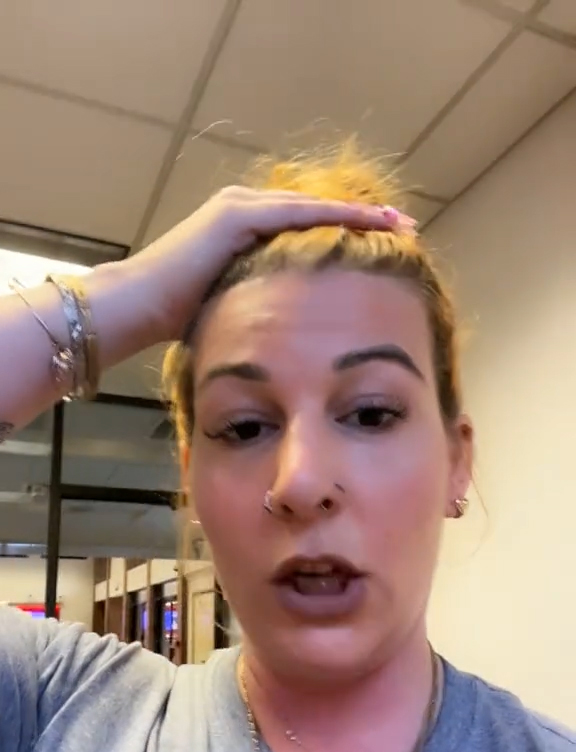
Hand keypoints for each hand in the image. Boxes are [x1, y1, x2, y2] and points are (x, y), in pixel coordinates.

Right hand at [129, 187, 392, 341]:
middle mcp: (245, 209)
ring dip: (359, 214)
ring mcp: (240, 207)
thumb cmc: (177, 318)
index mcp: (245, 231)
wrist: (137, 308)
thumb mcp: (233, 307)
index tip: (386, 244)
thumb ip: (261, 305)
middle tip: (406, 226)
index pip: (308, 228)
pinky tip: (368, 221)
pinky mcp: (235, 214)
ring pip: (314, 208)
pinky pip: (298, 215)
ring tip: (398, 222)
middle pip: (318, 211)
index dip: (348, 233)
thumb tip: (290, 335)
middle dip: (363, 218)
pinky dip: (336, 216)